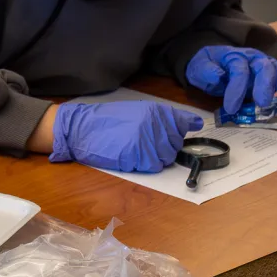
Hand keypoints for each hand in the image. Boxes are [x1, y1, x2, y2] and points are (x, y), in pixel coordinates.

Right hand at [51, 101, 202, 172]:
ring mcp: (148, 139)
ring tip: (136, 150)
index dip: (187, 127)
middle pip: (175, 144)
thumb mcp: (135, 111)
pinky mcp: (139, 155)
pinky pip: (154, 166)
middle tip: (145, 143)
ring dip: (155, 157)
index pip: (183, 121)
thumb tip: (194, 122)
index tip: (193, 128)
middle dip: (164, 147)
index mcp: (155, 110)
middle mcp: (155, 123)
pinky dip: (145, 165)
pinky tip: (131, 156)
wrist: (82, 128)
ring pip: (167, 157)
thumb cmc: (106, 120)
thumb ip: (162, 117)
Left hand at [186, 46, 276, 114]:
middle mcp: (252, 58)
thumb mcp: (199, 67)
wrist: (212, 61)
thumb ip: (207, 71)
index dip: (236, 89)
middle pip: (263, 67)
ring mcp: (264, 63)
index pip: (238, 70)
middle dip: (265, 85)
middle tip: (262, 102)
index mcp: (233, 56)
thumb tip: (218, 76)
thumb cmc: (207, 66)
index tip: (230, 107)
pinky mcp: (272, 72)